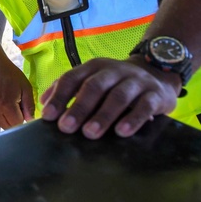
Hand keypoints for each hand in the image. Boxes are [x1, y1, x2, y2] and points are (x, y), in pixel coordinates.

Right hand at [0, 53, 33, 129]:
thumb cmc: (10, 74)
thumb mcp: (25, 87)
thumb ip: (30, 106)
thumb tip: (30, 120)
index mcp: (6, 104)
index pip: (17, 123)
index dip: (22, 117)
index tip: (22, 108)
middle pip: (7, 126)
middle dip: (13, 119)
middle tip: (14, 105)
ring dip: (4, 117)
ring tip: (5, 102)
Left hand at [39, 57, 180, 138]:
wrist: (157, 74)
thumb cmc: (115, 84)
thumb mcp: (92, 80)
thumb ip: (68, 89)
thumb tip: (43, 102)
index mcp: (94, 67)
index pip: (73, 78)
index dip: (59, 96)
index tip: (48, 116)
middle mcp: (114, 71)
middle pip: (94, 86)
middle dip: (79, 107)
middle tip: (66, 127)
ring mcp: (136, 81)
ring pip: (118, 96)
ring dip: (103, 115)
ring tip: (90, 134)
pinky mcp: (155, 94)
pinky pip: (144, 106)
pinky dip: (133, 119)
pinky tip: (122, 132)